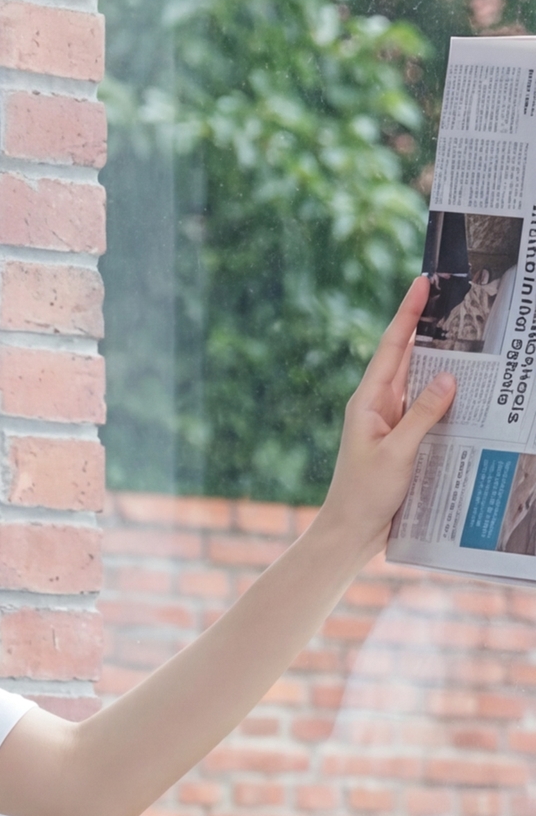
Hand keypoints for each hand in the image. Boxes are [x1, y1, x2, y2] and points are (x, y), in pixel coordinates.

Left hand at [318, 278, 456, 563]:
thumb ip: (423, 415)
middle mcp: (378, 404)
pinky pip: (424, 407)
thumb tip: (449, 377)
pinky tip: (463, 386)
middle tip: (452, 296)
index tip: (421, 282)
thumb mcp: (397, 453)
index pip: (393, 347)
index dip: (408, 313)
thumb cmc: (365, 495)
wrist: (350, 532)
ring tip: (465, 332)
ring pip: (418, 380)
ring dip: (439, 359)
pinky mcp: (400, 438)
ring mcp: (389, 420)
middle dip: (427, 326)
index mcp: (368, 400)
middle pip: (406, 356)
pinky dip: (442, 394)